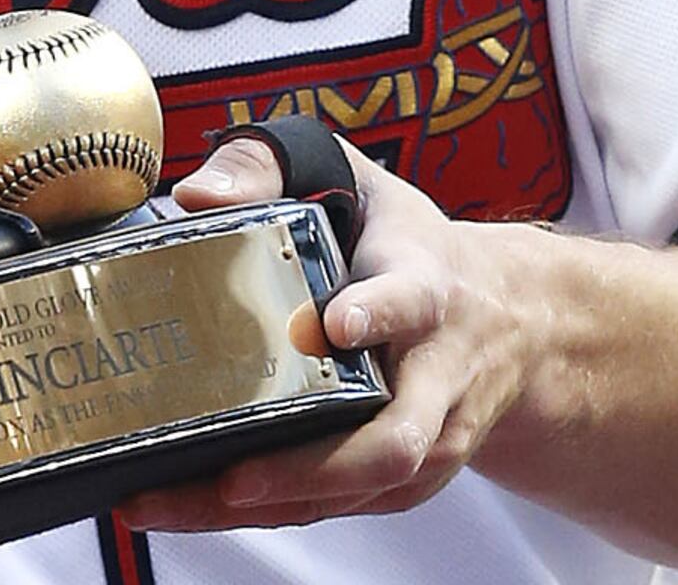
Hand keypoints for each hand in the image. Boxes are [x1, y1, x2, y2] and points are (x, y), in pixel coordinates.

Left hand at [113, 134, 533, 534]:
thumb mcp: (354, 179)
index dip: (376, 313)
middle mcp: (435, 376)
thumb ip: (272, 165)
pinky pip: (339, 504)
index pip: (408, 301)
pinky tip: (190, 507)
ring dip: (268, 503)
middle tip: (234, 476)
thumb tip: (194, 198)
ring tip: (170, 502)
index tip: (337, 322)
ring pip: (359, 487)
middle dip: (311, 467)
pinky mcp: (407, 475)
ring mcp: (428, 436)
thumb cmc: (406, 244)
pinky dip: (269, 511)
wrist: (507, 318)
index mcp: (422, 288)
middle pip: (392, 438)